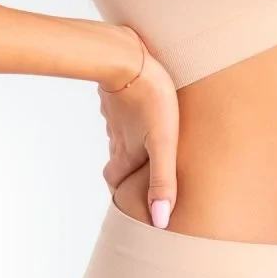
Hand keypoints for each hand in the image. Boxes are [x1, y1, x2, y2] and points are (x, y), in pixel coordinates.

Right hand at [97, 26, 179, 227]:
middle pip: (115, 156)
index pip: (113, 179)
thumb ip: (162, 180)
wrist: (127, 55)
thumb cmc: (151, 99)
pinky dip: (128, 112)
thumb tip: (160, 222)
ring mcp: (114, 110)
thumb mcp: (163, 144)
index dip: (120, 189)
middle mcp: (116, 133)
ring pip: (117, 131)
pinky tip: (142, 105)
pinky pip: (120, 106)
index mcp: (125, 150)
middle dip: (125, 166)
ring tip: (147, 139)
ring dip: (128, 138)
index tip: (130, 196)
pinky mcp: (117, 89)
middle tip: (141, 170)